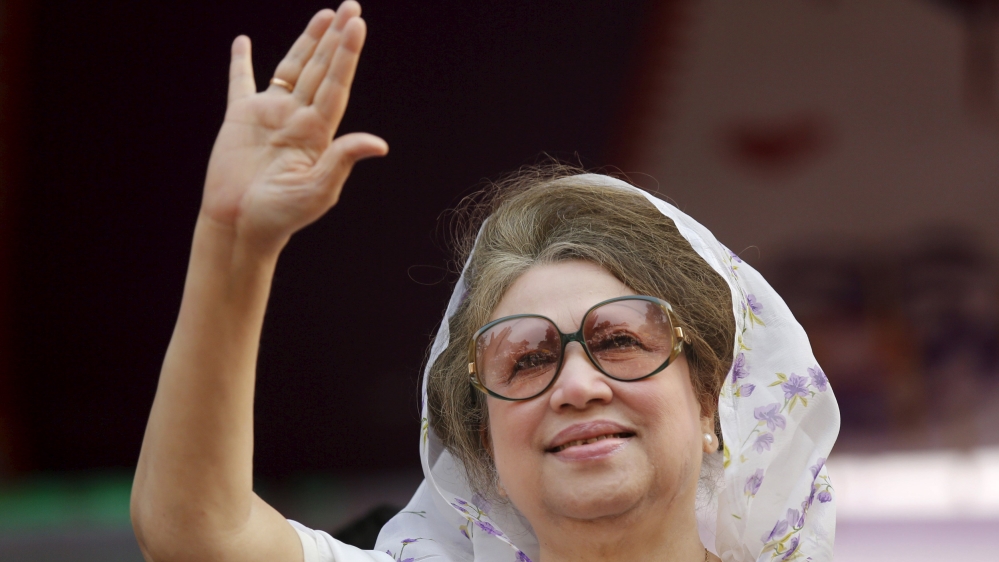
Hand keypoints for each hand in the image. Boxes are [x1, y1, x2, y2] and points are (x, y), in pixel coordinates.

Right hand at [201, 2, 386, 251]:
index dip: (346, 55)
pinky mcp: (239, 119)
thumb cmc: (281, 216)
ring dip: (307, 42)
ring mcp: (269, 115)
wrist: (240, 227)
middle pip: (321, 69)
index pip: (336, 85)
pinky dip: (241, 62)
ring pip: (291, 69)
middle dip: (336, 38)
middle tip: (351, 7)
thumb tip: (378, 144)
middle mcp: (297, 118)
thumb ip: (341, 160)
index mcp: (317, 133)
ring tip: (324, 15)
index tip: (356, 25)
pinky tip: (244, 42)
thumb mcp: (318, 191)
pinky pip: (240, 83)